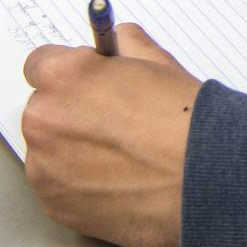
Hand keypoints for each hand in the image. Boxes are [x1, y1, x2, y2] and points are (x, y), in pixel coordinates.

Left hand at [21, 24, 201, 246]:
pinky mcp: (54, 205)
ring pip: (49, 151)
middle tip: (113, 126)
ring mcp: (44, 167)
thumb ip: (126, 45)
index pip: (41, 65)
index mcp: (63, 77)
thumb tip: (118, 41)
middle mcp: (43, 120)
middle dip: (71, 114)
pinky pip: (57, 187)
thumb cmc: (183, 120)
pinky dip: (79, 185)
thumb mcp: (158, 62)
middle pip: (44, 111)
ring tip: (120, 160)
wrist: (204, 177)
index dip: (71, 74)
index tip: (88, 85)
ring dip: (73, 151)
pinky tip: (117, 182)